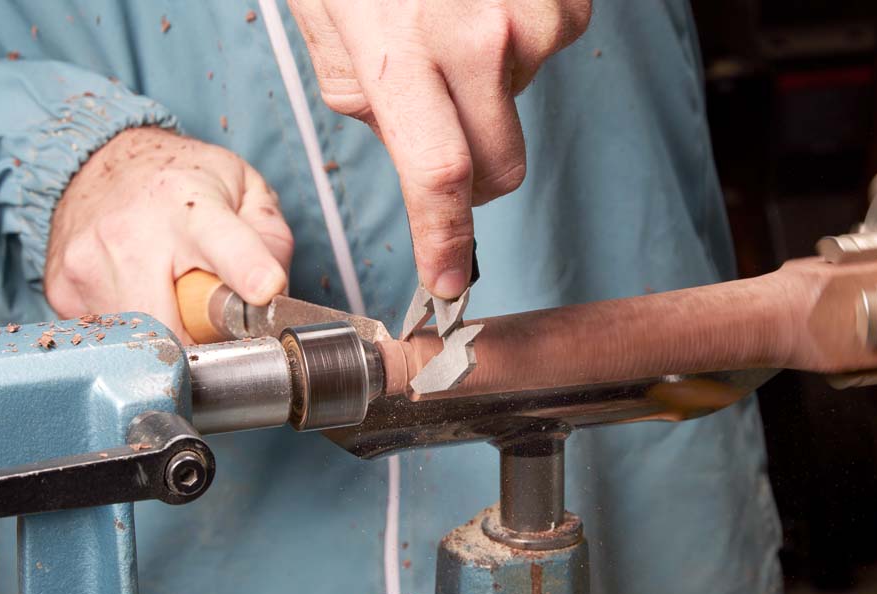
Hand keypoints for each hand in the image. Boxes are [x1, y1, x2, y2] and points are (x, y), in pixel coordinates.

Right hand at [46, 127, 292, 341]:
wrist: (95, 159)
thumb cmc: (177, 181)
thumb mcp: (243, 189)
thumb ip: (271, 241)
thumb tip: (274, 299)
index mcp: (188, 205)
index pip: (224, 245)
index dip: (248, 272)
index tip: (264, 291)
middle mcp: (130, 234)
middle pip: (174, 328)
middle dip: (200, 340)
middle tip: (209, 321)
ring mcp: (89, 264)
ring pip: (142, 343)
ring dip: (165, 335)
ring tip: (170, 298)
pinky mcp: (62, 290)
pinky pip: (110, 338)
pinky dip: (131, 330)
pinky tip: (137, 295)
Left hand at [289, 0, 590, 297]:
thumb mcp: (327, 18)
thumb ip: (363, 94)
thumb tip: (404, 148)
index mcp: (401, 49)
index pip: (436, 177)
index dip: (446, 242)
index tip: (449, 283)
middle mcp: (478, 37)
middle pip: (499, 170)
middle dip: (470, 173)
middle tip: (439, 130)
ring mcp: (531, 16)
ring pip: (522, 110)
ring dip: (489, 89)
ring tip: (452, 22)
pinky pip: (550, 55)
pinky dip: (518, 45)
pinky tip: (485, 5)